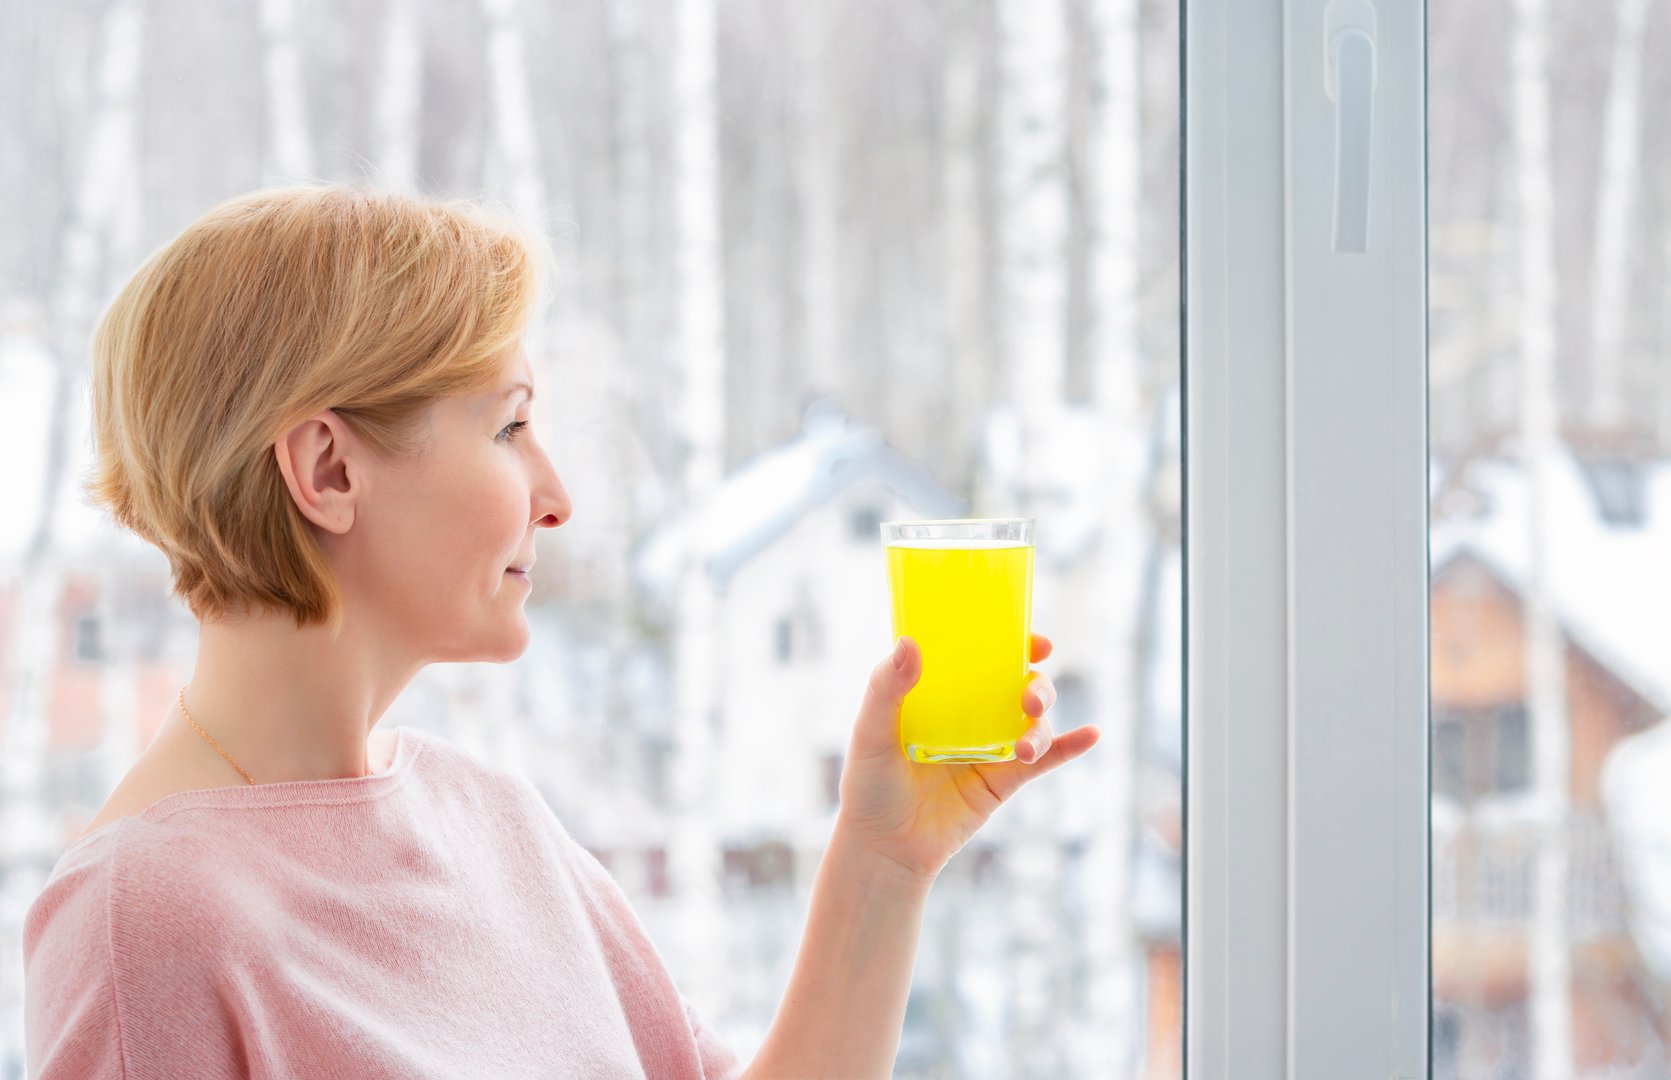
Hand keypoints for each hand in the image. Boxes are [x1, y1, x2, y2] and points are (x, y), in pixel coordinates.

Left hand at [833, 634, 1100, 883]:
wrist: (884, 848)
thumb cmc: (869, 785)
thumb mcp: (872, 731)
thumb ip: (886, 688)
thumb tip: (909, 642)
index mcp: (941, 693)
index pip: (981, 656)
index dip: (1010, 641)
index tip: (1033, 638)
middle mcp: (970, 714)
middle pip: (1017, 685)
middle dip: (1036, 684)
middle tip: (1029, 697)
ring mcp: (990, 747)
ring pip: (1033, 722)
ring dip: (1043, 724)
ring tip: (1026, 747)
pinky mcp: (1002, 781)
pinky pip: (1044, 759)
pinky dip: (1070, 746)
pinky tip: (1092, 733)